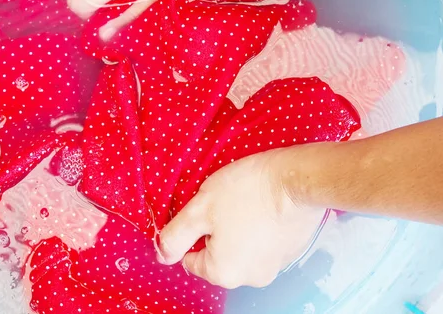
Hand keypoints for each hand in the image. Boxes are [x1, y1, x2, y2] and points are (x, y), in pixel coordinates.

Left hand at [157, 147, 325, 288]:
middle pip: (218, 256)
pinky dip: (259, 228)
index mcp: (223, 273)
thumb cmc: (246, 192)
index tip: (204, 210)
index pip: (191, 260)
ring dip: (238, 229)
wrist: (297, 180)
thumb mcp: (199, 209)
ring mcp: (274, 266)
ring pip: (241, 248)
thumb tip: (162, 255)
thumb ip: (176, 236)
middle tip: (223, 203)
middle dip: (216, 230)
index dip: (193, 232)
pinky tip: (262, 206)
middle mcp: (249, 278)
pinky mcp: (291, 251)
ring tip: (245, 202)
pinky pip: (263, 242)